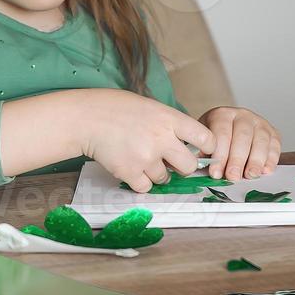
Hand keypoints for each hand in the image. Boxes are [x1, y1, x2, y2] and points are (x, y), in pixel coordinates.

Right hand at [78, 91, 215, 192]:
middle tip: (172, 161)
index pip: (205, 138)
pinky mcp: (129, 172)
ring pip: (165, 178)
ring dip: (158, 173)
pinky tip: (132, 167)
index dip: (207, 147)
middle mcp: (161, 139)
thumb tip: (188, 145)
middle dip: (182, 166)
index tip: (203, 151)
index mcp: (170, 119)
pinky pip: (145, 187)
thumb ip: (171, 125)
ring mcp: (146, 157)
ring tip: (143, 158)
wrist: (87, 118)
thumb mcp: (152, 107)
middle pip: (189, 166)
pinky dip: (140, 181)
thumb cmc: (118, 109)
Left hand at [200, 106, 281, 180]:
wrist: (230, 130)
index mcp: (222, 115)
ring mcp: (259, 122)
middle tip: (232, 176)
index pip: (222, 133)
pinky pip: (275, 145)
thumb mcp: (203, 142)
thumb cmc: (215, 139)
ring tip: (250, 175)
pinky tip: (265, 171)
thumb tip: (199, 167)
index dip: (219, 154)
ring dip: (255, 160)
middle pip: (242, 136)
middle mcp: (242, 115)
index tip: (215, 173)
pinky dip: (271, 159)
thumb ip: (202, 153)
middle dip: (237, 159)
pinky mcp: (272, 132)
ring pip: (260, 140)